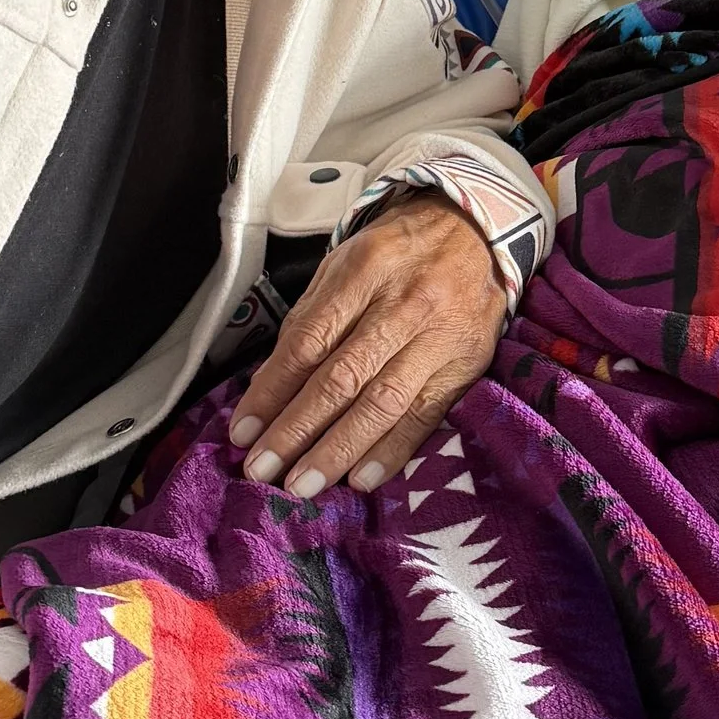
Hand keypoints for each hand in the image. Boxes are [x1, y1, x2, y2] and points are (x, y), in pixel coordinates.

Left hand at [231, 190, 506, 498]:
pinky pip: (426, 416)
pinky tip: (360, 479)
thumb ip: (311, 319)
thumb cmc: (398, 253)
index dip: (272, 391)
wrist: (475, 233)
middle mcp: (405, 304)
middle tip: (262, 470)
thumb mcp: (346, 264)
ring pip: (382, 403)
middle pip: (342, 378)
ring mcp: (440, 337)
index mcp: (365, 269)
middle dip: (296, 430)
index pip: (309, 341)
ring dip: (337, 450)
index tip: (243, 430)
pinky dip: (391, 451)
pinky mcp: (466, 365)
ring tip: (303, 485)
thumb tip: (270, 387)